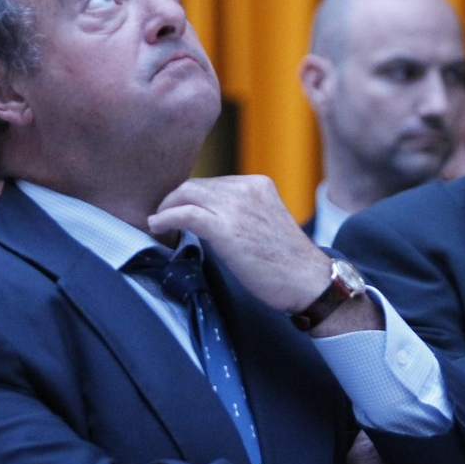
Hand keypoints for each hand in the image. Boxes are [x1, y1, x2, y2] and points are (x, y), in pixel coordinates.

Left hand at [150, 176, 329, 312]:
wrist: (308, 281)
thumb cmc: (286, 261)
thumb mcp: (264, 222)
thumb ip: (240, 212)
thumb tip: (207, 217)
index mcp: (257, 184)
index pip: (212, 182)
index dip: (191, 196)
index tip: (177, 209)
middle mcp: (246, 188)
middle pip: (196, 185)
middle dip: (174, 199)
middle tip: (162, 215)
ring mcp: (236, 206)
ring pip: (187, 194)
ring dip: (166, 207)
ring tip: (157, 222)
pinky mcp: (226, 228)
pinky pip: (186, 214)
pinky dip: (166, 218)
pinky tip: (157, 226)